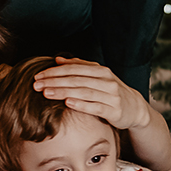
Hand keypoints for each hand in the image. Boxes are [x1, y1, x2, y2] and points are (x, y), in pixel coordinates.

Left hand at [33, 56, 160, 134]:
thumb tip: (59, 59)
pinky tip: (68, 103)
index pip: (74, 69)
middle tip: (37, 85)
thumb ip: (79, 67)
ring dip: (63, 92)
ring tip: (47, 93)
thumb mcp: (98, 76)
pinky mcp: (114, 110)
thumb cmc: (111, 92)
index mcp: (101, 71)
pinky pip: (95, 106)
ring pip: (83, 92)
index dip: (54, 72)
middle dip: (54, 82)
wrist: (134, 108)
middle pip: (76, 80)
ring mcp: (111, 96)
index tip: (38, 76)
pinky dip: (81, 104)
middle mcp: (107, 81)